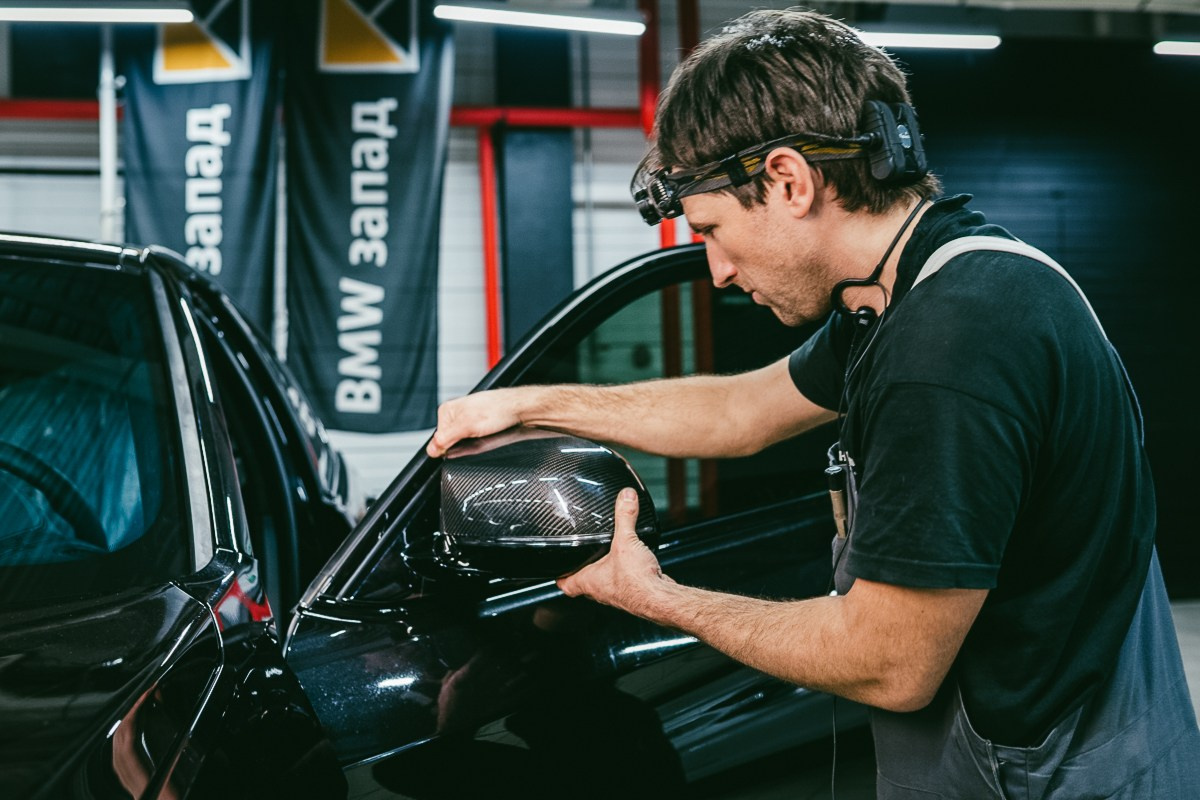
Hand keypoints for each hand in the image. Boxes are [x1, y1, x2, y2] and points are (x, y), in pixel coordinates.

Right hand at [426, 388, 525, 457]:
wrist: (519, 409)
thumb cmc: (497, 410)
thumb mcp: (467, 427)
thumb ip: (446, 438)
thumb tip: (431, 450)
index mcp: (447, 411)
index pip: (437, 439)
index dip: (448, 447)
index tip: (460, 445)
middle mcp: (455, 414)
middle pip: (449, 441)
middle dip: (460, 445)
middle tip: (475, 439)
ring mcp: (466, 419)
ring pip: (461, 442)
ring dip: (470, 444)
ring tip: (482, 436)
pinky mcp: (477, 425)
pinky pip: (471, 440)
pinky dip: (477, 442)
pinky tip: (486, 437)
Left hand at [557, 488, 672, 615]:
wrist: (659, 598)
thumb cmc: (637, 582)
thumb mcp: (625, 541)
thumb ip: (624, 516)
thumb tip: (625, 497)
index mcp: (590, 581)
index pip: (564, 584)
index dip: (559, 576)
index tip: (557, 569)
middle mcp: (601, 591)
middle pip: (584, 583)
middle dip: (583, 570)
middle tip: (582, 559)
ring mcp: (617, 594)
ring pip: (605, 583)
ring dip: (605, 572)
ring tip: (607, 557)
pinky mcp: (633, 592)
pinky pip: (625, 582)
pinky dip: (626, 572)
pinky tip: (633, 563)